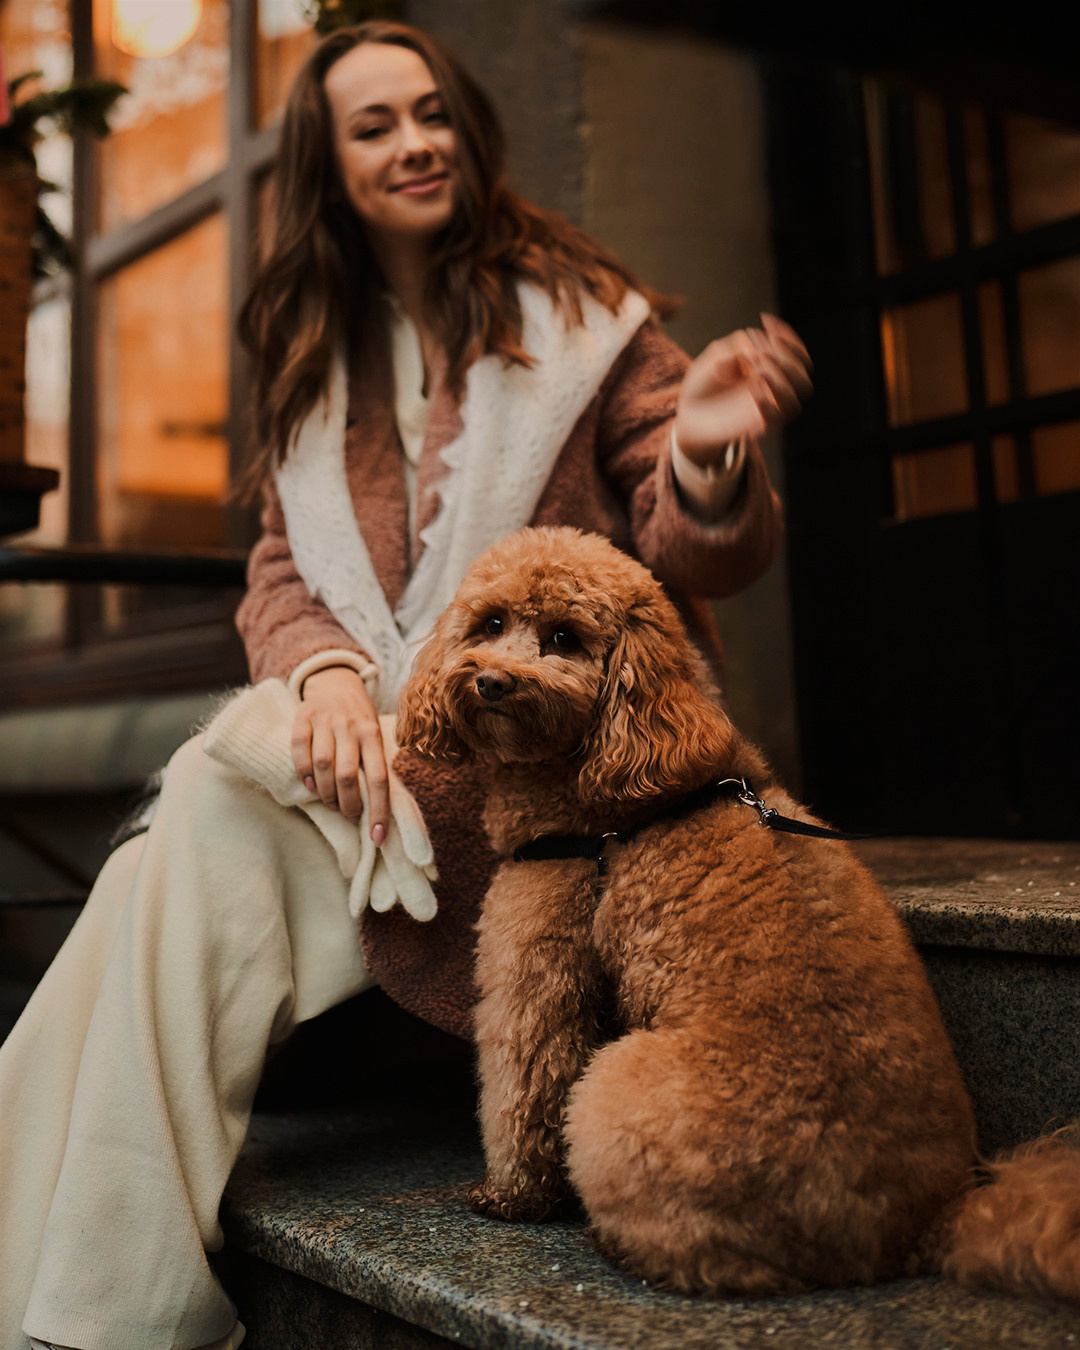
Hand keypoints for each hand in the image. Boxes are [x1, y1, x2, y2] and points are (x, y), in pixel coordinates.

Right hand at [291, 666, 389, 843]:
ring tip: (331, 803)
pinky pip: (299, 748)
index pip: (379, 778)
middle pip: (347, 775)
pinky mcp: (302, 716)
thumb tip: (375, 810)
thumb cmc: (359, 720)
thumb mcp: (374, 736)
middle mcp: (350, 726)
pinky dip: (303, 771)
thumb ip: (373, 764)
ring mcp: (325, 720)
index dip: (379, 810)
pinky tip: (309, 785)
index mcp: (373, 734)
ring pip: (323, 765)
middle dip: (349, 804)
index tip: (378, 837)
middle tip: (350, 816)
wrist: (335, 681)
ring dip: (325, 793)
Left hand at [674, 313, 812, 467]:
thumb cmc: (703, 383)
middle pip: (803, 372)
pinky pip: (776, 420)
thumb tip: (758, 346)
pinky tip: (754, 395)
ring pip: (796, 398)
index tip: (765, 321)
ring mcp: (768, 406)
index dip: (787, 335)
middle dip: (785, 357)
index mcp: (770, 366)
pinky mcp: (757, 426)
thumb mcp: (716, 355)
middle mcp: (774, 386)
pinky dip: (769, 406)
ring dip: (781, 379)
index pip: (796, 351)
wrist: (687, 413)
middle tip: (757, 353)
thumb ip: (738, 346)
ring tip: (756, 371)